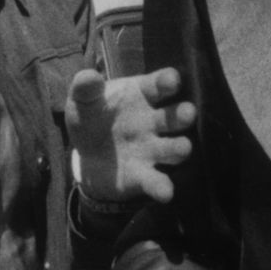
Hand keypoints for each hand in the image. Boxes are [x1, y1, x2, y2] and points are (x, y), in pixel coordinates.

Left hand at [66, 66, 195, 204]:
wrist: (86, 156)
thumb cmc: (91, 119)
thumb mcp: (82, 101)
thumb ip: (85, 88)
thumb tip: (89, 76)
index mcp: (141, 96)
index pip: (160, 85)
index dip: (167, 81)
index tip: (172, 80)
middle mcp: (155, 121)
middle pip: (176, 116)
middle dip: (183, 114)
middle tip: (188, 113)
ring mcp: (153, 149)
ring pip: (175, 148)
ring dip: (180, 148)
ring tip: (183, 148)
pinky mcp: (145, 176)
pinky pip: (157, 181)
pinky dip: (162, 187)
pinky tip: (165, 193)